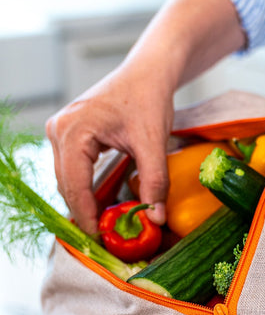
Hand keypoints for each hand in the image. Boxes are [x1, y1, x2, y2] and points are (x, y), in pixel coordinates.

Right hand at [46, 65, 173, 233]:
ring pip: (66, 180)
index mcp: (74, 130)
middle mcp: (59, 130)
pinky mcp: (67, 135)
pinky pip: (71, 170)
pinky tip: (98, 206)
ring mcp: (60, 131)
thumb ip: (155, 183)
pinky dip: (83, 190)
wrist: (146, 74)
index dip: (86, 215)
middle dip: (83, 213)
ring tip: (102, 227)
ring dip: (82, 203)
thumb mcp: (154, 144)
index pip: (75, 185)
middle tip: (103, 240)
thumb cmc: (148, 99)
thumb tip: (156, 219)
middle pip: (66, 184)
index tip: (99, 239)